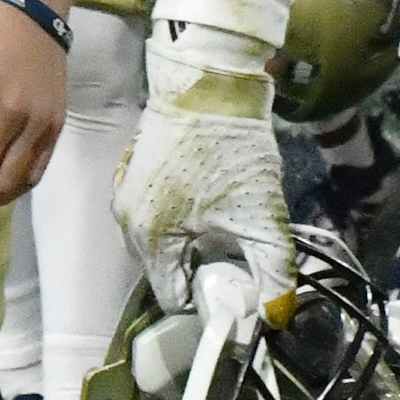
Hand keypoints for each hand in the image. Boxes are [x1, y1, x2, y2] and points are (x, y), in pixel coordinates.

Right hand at [117, 68, 294, 299]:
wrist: (210, 83)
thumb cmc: (233, 151)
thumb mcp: (262, 217)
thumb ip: (272, 272)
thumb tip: (275, 316)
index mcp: (150, 239)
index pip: (174, 298)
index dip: (209, 298)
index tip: (238, 285)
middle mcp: (126, 222)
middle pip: (166, 270)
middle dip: (200, 269)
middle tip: (236, 251)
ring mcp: (124, 194)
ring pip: (161, 242)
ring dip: (191, 242)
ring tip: (225, 224)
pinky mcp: (132, 173)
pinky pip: (155, 215)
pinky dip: (181, 218)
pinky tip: (208, 202)